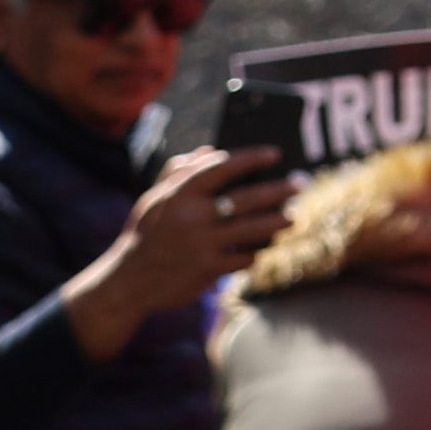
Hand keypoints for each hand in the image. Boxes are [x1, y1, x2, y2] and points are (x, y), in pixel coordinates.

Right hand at [65, 147, 291, 358]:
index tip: (274, 153)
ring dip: (278, 222)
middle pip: (246, 199)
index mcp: (178, 195)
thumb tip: (211, 148)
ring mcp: (202, 245)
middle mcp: (192, 218)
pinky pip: (244, 257)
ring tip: (292, 216)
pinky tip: (265, 246)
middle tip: (300, 183)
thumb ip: (179, 170)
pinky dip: (256, 251)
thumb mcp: (154, 199)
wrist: (130, 281)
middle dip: (279, 190)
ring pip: (253, 229)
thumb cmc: (146, 233)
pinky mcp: (209, 269)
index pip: (221, 168)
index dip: (250, 158)